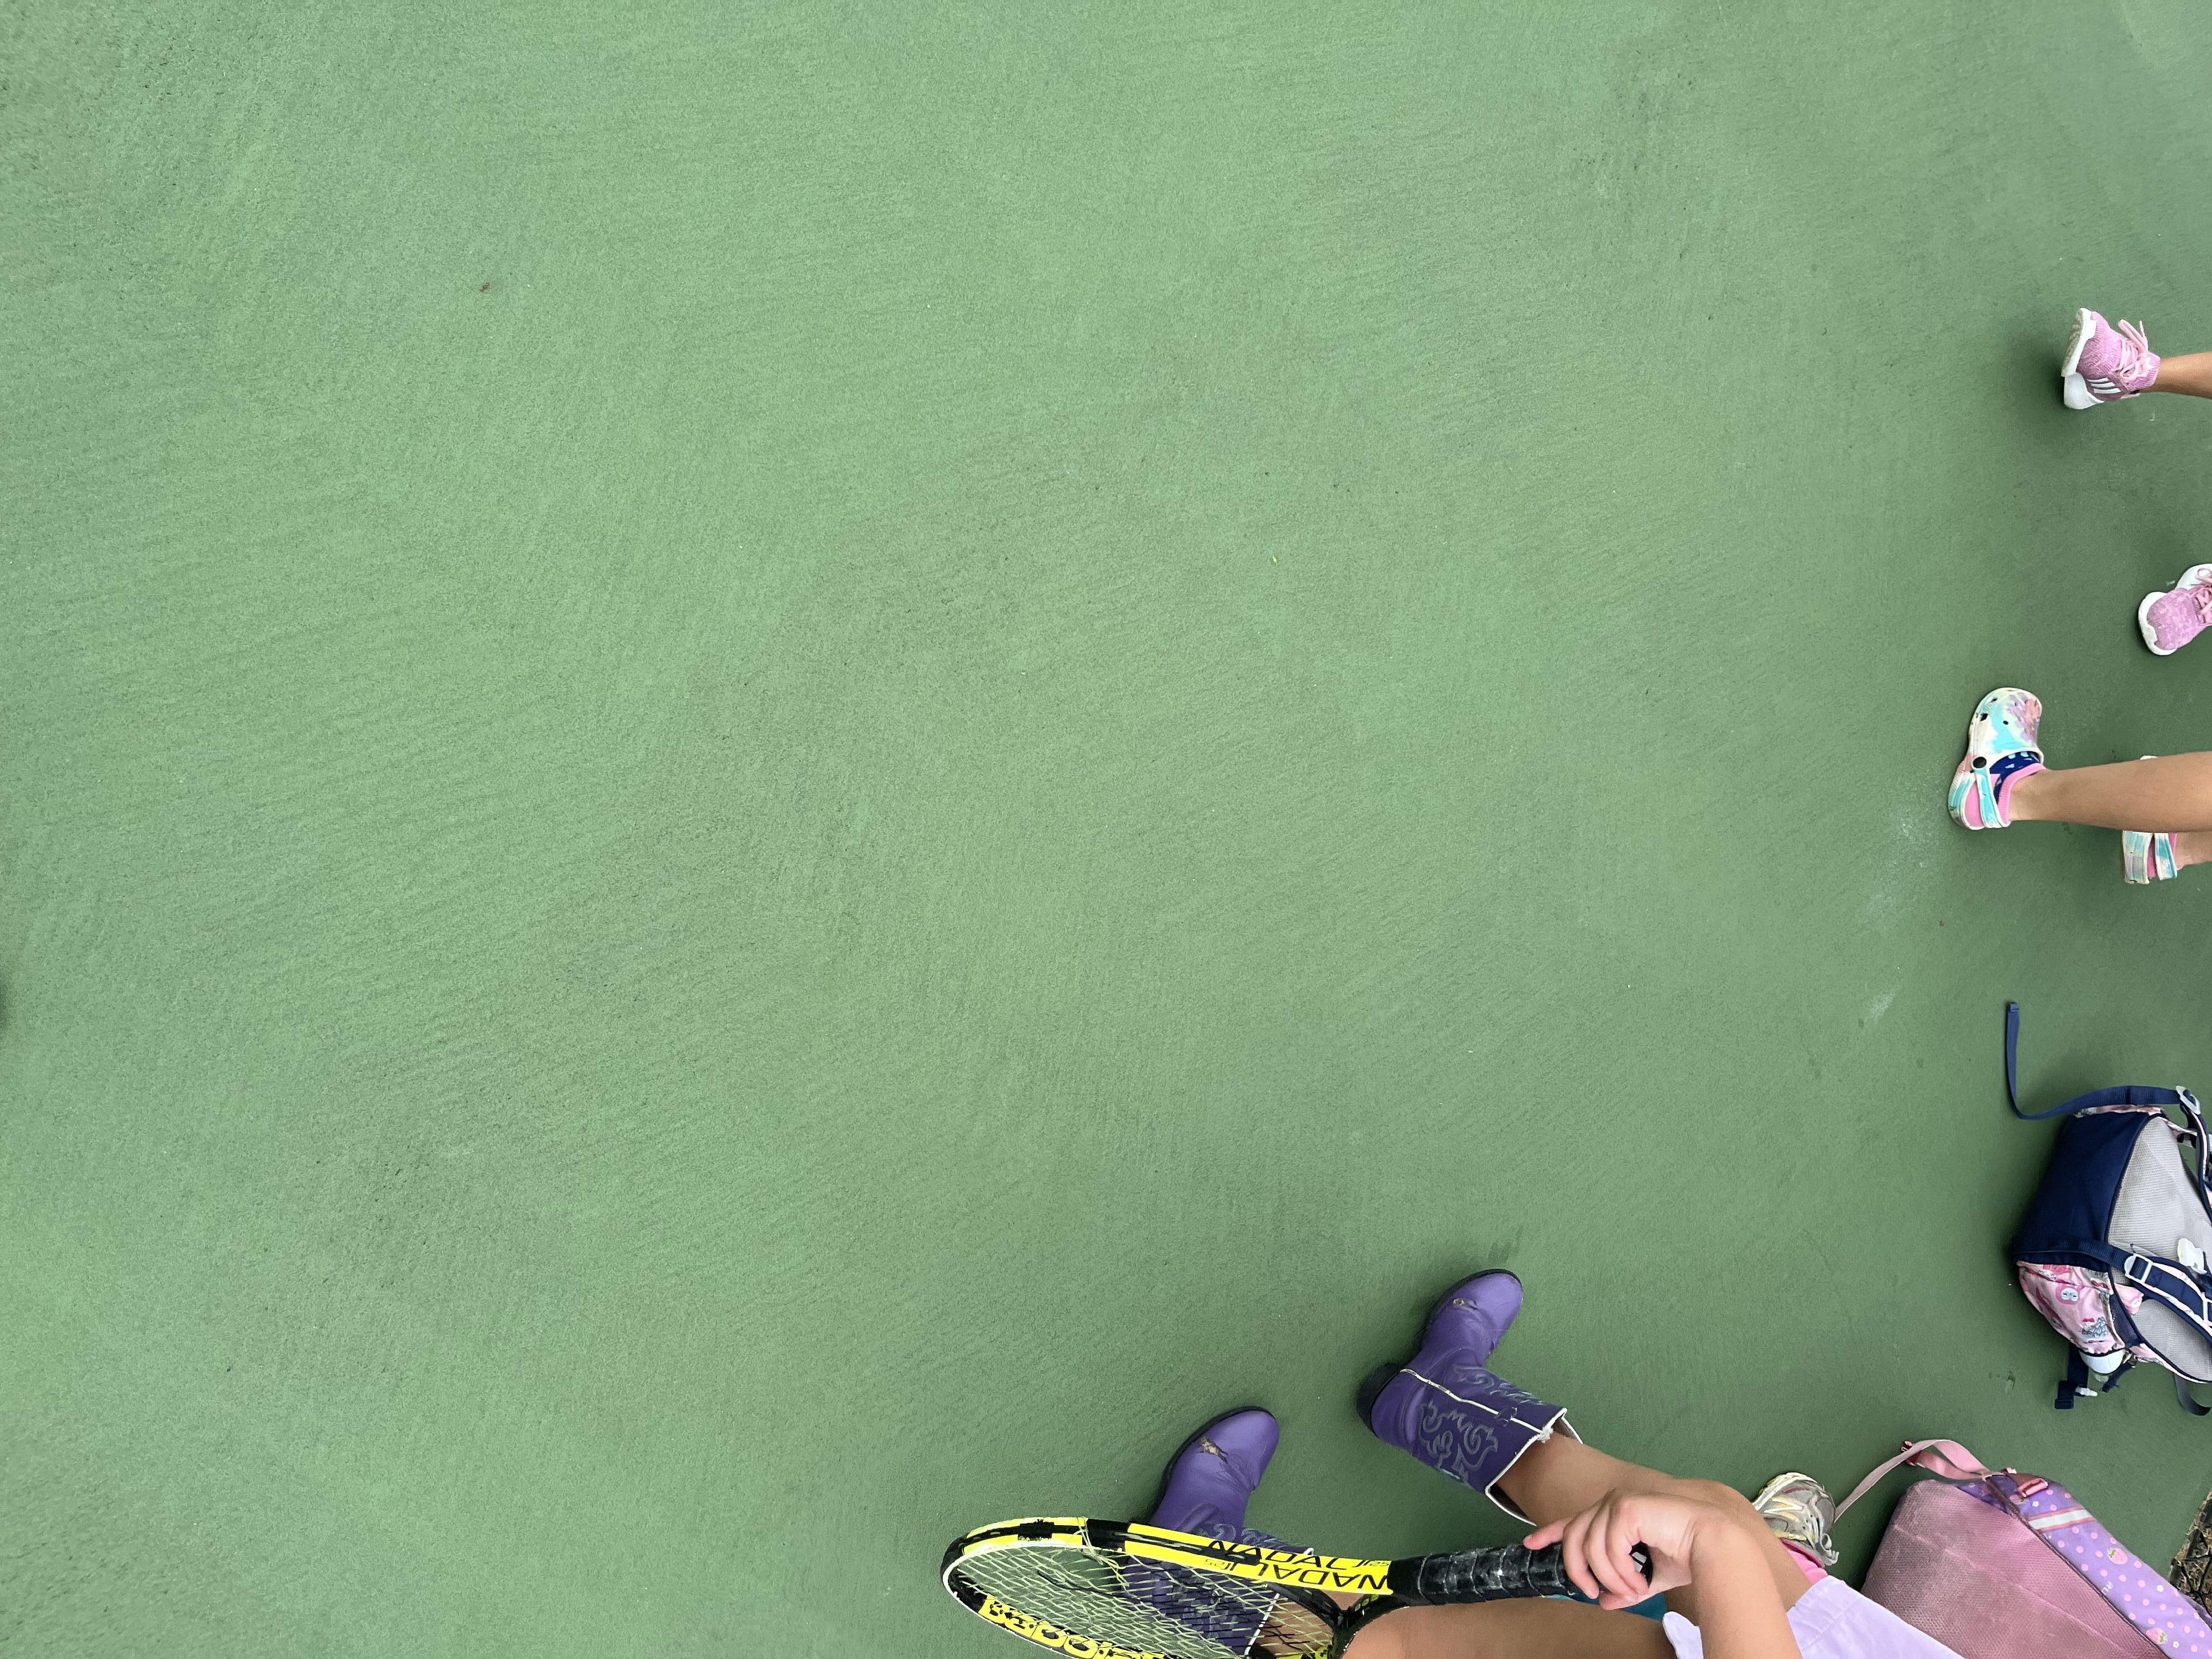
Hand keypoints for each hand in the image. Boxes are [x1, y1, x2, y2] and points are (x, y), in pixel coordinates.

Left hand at [1523, 1489, 1734, 1609]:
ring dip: (1609, 1577)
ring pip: (1589, 1547)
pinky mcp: (1626, 1507)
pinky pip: (1606, 1547)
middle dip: (1578, 1570)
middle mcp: (1612, 1502)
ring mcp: (1618, 1501)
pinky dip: (1619, 1571)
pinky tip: (1638, 1580)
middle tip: (1594, 1593)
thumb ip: (1623, 1585)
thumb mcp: (1646, 1575)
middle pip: (1573, 1537)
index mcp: (1614, 1513)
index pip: (1573, 1521)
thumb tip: (1605, 1602)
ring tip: (1632, 1589)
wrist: (1715, 1544)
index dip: (1549, 1532)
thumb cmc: (1687, 1554)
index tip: (1529, 1543)